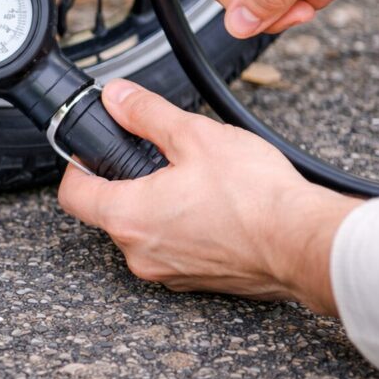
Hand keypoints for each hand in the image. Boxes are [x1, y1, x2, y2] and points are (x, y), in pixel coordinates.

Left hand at [58, 79, 360, 314]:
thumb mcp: (194, 136)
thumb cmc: (256, 198)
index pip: (72, 194)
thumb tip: (117, 98)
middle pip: (108, 211)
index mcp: (128, 218)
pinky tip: (212, 206)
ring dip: (156, 204)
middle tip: (158, 159)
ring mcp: (167, 272)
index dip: (78, 165)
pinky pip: (172, 247)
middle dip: (127, 181)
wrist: (306, 244)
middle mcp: (139, 253)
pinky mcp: (194, 281)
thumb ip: (146, 114)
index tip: (95, 150)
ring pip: (142, 230)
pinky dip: (181, 226)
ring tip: (193, 181)